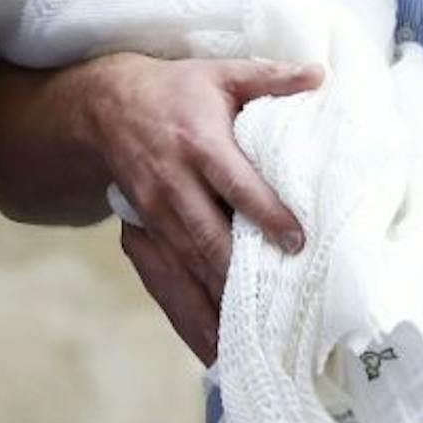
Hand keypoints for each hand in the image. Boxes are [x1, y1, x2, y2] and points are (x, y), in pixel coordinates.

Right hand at [90, 54, 321, 355]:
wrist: (103, 106)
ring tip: (249, 346)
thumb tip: (319, 75)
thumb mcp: (220, 74)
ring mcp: (156, 214)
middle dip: (241, 277)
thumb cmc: (175, 89)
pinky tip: (215, 349)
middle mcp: (174, 184)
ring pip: (188, 268)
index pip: (236, 184)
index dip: (265, 214)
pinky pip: (168, 281)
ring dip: (216, 307)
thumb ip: (269, 77)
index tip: (296, 243)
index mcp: (199, 143)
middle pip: (209, 238)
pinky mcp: (144, 234)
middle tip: (278, 313)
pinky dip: (190, 316)